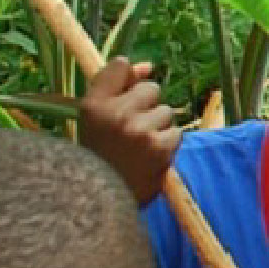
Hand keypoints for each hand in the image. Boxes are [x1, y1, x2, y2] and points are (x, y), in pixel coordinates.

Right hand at [74, 56, 181, 205]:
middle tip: (129, 131)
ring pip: (166, 112)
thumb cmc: (98, 156)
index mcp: (92, 105)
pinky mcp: (161, 148)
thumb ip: (117, 86)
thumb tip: (148, 65)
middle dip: (146, 106)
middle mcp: (116, 113)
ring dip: (157, 128)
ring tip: (138, 148)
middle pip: (150, 88)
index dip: (128, 79)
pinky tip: (149, 158)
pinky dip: (166, 146)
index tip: (125, 96)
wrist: (100, 202)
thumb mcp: (94, 119)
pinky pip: (176, 133)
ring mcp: (140, 130)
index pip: (119, 66)